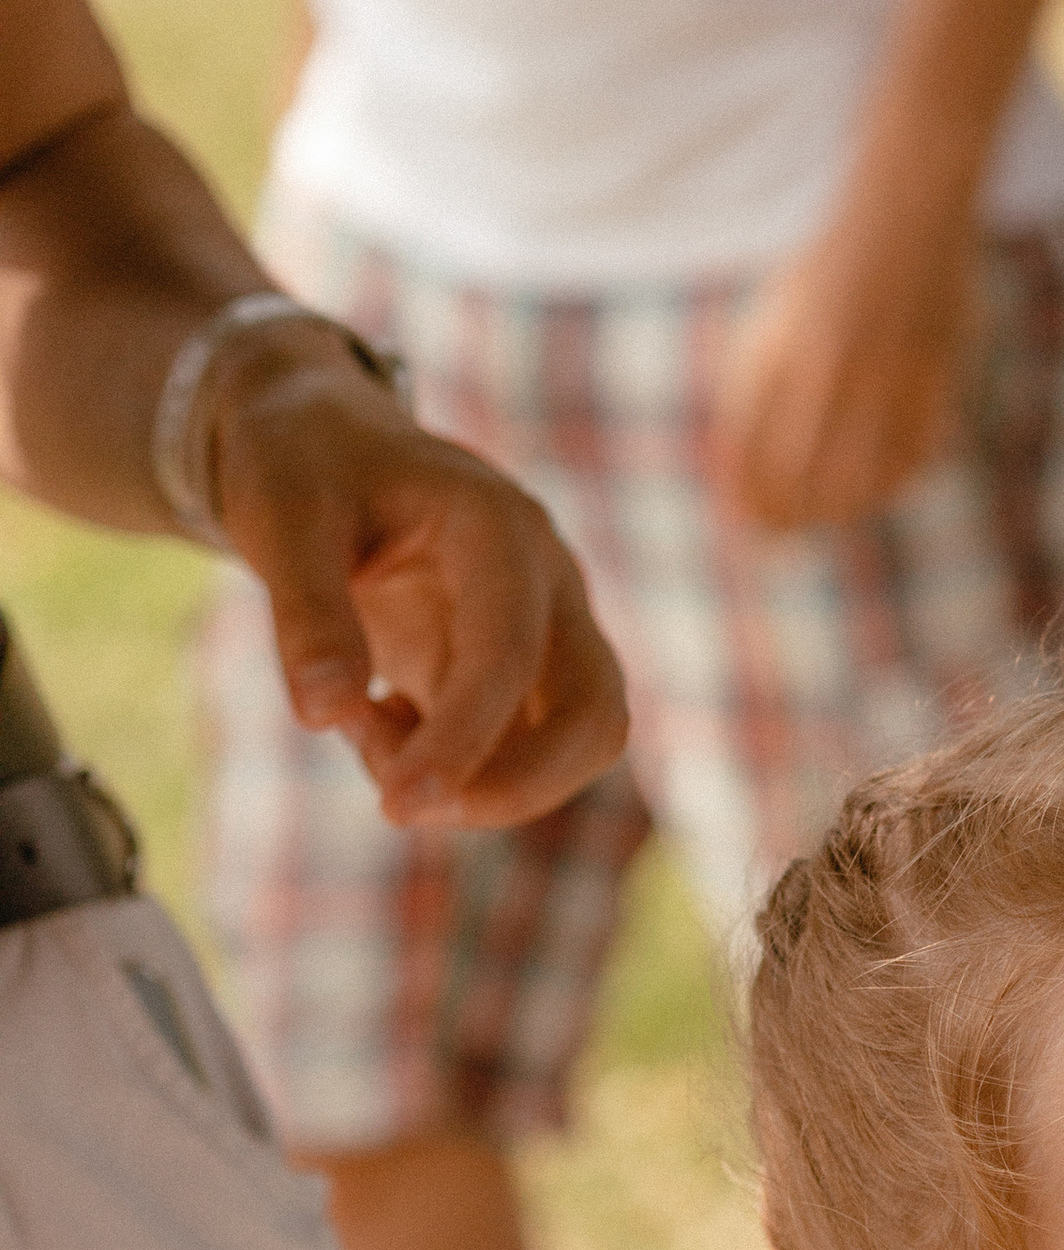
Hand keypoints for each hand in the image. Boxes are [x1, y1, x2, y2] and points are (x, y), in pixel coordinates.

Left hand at [212, 341, 627, 829]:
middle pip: (594, 716)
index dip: (464, 739)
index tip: (398, 807)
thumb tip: (321, 716)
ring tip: (368, 737)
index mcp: (501, 528)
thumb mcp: (281, 518)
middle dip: (516, 787)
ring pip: (574, 744)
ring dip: (486, 784)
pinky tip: (375, 718)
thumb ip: (304, 612)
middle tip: (401, 808)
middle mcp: (547, 583)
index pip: (513, 655)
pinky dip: (450, 768)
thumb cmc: (301, 466)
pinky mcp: (515, 674)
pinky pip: (513, 750)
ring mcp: (542, 631)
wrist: (321, 441)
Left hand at [712, 161, 978, 533]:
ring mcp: (881, 370)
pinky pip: (914, 453)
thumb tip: (734, 469)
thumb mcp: (773, 319)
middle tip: (785, 537)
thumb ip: (752, 388)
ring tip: (831, 519)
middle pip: (801, 472)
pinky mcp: (932, 375)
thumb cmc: (828, 276)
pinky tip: (883, 489)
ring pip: (859, 473)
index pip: (750, 447)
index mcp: (778, 346)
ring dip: (841, 509)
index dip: (747, 497)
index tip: (750, 525)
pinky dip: (896, 480)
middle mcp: (826, 362)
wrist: (902, 217)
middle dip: (790, 516)